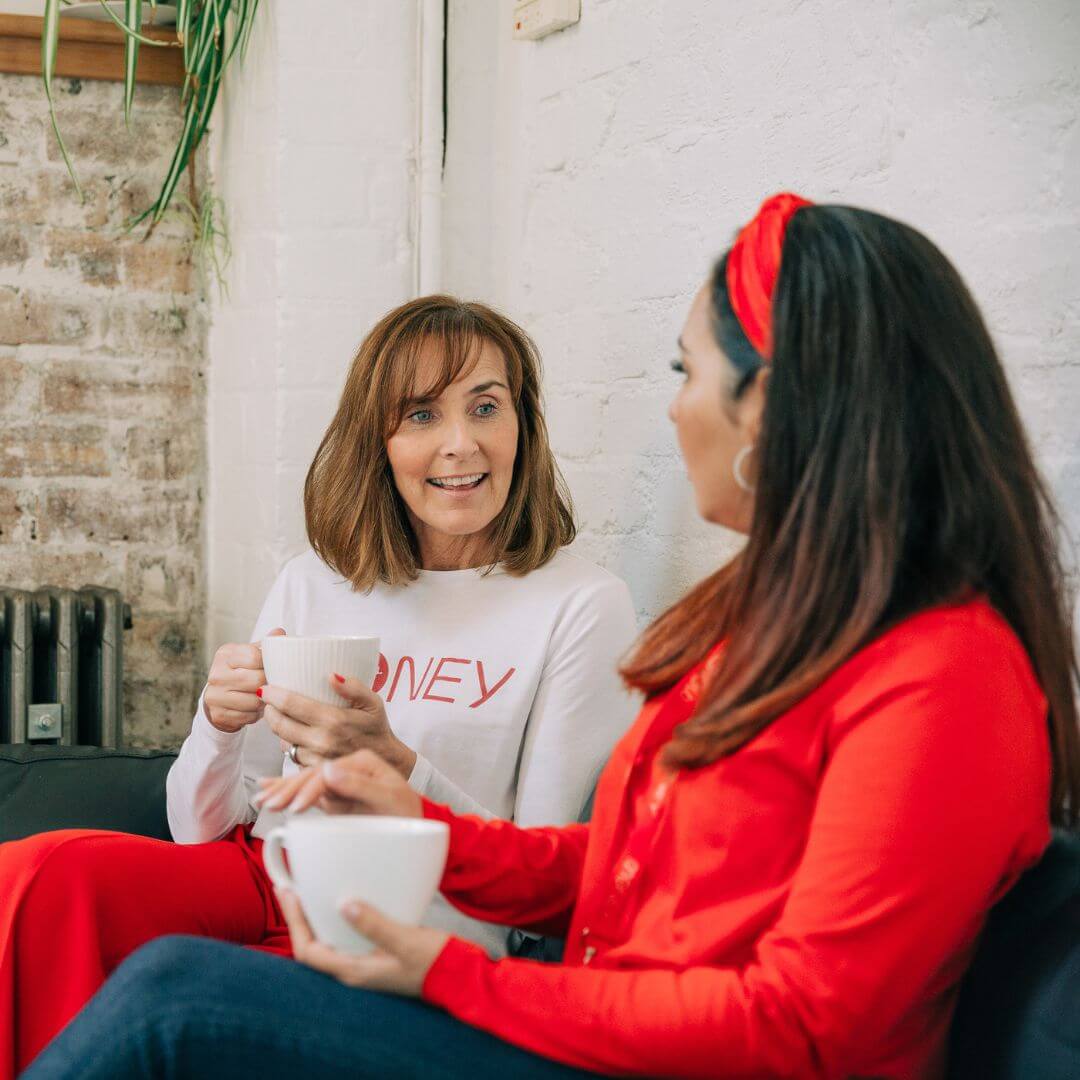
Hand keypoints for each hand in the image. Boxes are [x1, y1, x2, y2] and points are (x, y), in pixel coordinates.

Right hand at [204, 627, 285, 733]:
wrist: (219, 697)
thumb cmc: (241, 672)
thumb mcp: (250, 655)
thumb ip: (265, 645)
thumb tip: (280, 633)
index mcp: (225, 654)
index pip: (255, 657)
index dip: (271, 663)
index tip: (277, 667)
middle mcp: (216, 674)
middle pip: (256, 680)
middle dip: (270, 683)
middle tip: (275, 685)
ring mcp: (214, 695)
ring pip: (254, 700)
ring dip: (265, 701)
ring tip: (267, 696)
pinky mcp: (218, 714)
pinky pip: (249, 716)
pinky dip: (257, 714)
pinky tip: (256, 708)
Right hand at [254, 748, 422, 818]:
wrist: (416, 833)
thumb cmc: (408, 815)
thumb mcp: (390, 799)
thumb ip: (361, 784)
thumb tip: (328, 769)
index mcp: (363, 761)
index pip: (330, 772)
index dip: (310, 788)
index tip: (295, 806)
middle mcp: (349, 768)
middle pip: (313, 775)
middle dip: (289, 789)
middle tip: (269, 805)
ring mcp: (340, 783)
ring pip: (306, 783)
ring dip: (282, 790)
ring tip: (262, 798)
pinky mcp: (335, 798)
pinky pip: (308, 794)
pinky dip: (287, 792)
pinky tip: (268, 790)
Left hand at [260, 675, 417, 774]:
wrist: (387, 763)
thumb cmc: (377, 729)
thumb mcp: (373, 702)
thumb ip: (354, 687)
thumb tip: (330, 675)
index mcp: (334, 720)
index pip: (292, 704)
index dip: (273, 694)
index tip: (265, 688)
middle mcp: (322, 741)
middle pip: (280, 724)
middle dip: (269, 711)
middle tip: (269, 702)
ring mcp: (316, 760)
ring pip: (283, 742)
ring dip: (279, 729)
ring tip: (282, 718)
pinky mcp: (313, 773)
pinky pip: (292, 757)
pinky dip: (291, 745)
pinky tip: (296, 737)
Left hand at [277, 888, 448, 996]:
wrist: (459, 976)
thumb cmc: (434, 962)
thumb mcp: (405, 940)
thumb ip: (374, 924)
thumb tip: (343, 905)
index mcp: (354, 970)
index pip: (308, 951)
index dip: (294, 922)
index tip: (287, 892)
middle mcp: (355, 969)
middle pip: (313, 945)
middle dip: (300, 917)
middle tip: (290, 887)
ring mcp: (366, 962)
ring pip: (329, 940)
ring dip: (317, 917)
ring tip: (310, 890)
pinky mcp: (378, 953)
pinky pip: (348, 935)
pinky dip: (339, 917)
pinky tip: (347, 899)